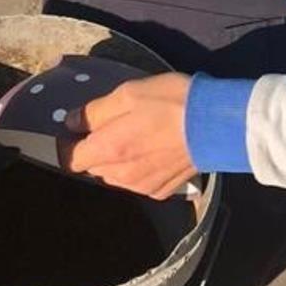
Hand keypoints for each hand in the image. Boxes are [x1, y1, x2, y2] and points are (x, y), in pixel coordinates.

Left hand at [64, 74, 197, 200]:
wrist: (217, 125)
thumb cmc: (171, 102)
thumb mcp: (128, 94)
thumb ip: (95, 111)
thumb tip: (71, 122)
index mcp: (108, 151)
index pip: (70, 159)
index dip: (69, 144)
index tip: (77, 129)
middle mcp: (121, 176)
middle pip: (93, 167)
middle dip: (97, 149)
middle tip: (116, 125)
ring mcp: (141, 187)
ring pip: (115, 176)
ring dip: (118, 160)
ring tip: (140, 136)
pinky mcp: (161, 192)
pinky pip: (138, 181)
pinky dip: (140, 168)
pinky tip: (156, 150)